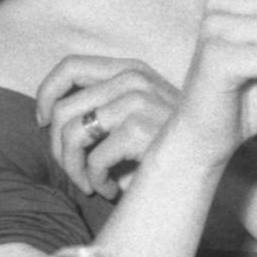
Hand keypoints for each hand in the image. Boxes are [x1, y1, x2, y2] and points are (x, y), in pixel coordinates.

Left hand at [37, 58, 182, 200]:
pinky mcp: (142, 129)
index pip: (71, 66)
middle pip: (63, 110)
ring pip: (73, 135)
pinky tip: (109, 189)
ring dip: (73, 168)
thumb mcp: (140, 106)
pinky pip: (94, 159)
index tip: (43, 122)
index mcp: (129, 69)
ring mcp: (138, 102)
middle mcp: (132, 79)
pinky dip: (96, 181)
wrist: (212, 155)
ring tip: (87, 183)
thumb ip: (104, 101)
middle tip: (72, 169)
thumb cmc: (169, 140)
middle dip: (57, 148)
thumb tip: (49, 116)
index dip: (47, 93)